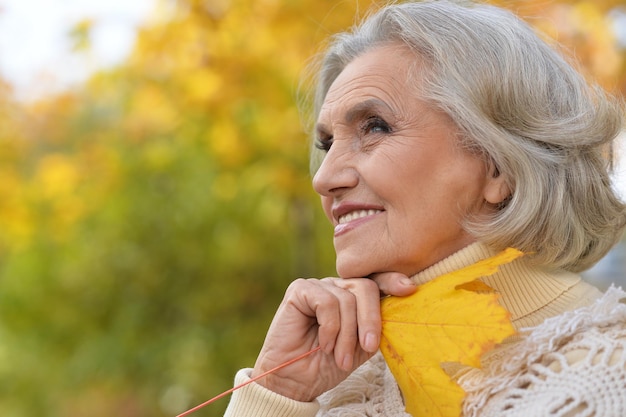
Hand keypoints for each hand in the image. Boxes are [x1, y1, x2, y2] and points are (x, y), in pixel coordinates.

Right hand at [251, 273, 415, 400]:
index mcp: (353, 297)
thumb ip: (377, 327)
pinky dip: (329, 327)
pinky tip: (323, 342)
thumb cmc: (327, 364)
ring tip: (339, 357)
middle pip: (365, 287)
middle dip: (370, 319)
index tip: (409, 289)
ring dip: (347, 334)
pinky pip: (327, 301)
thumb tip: (399, 310)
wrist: (296, 381)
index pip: (376, 282)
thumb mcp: (361, 346)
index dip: (392, 282)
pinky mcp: (300, 289)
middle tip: (368, 346)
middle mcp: (336, 287)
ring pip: (348, 298)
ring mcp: (318, 286)